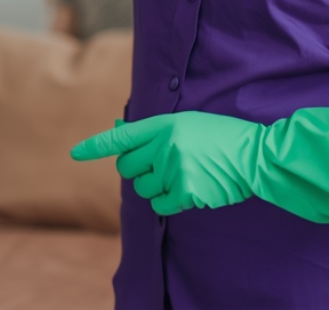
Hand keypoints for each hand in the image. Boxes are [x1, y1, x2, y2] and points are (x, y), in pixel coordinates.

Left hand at [71, 112, 260, 215]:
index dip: (95, 146)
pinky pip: (159, 204)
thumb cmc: (220, 137)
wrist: (254, 154)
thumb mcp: (186, 123)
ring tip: (182, 175)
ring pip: (143, 188)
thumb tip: (119, 128)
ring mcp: (173, 168)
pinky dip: (169, 202)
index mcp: (164, 125)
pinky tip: (189, 190)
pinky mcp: (184, 191)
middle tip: (160, 167)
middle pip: (127, 167)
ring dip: (156, 187)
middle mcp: (164, 145)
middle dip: (137, 170)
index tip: (75, 153)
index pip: (121, 136)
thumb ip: (153, 130)